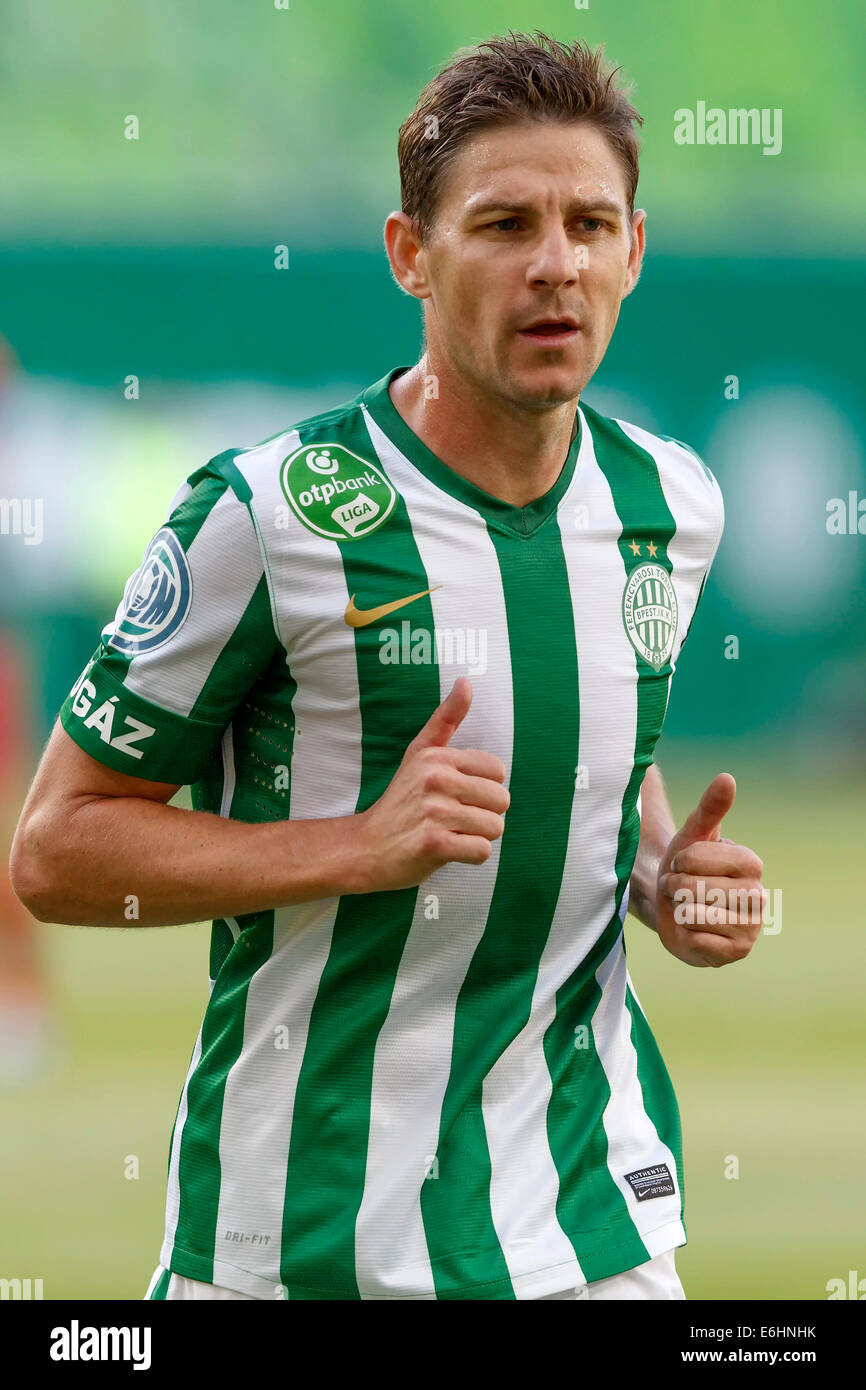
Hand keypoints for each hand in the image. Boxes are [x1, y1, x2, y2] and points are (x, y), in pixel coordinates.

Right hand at [355, 676, 508, 891]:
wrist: (366, 846)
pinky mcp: (435, 844)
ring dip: (478, 836)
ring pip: (495, 827)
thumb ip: (445, 719)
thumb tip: (466, 681)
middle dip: (485, 815)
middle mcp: (436, 780)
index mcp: (437, 758)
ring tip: (451, 833)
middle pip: (501, 801)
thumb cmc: (401, 800)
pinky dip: (470, 856)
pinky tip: (449, 850)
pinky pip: (482, 851)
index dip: (484, 788)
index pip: (498, 771)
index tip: (458, 795)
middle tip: (454, 819)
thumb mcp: (419, 754)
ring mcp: (435, 813)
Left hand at [655, 773, 765, 966]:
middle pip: (696, 889)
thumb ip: (710, 807)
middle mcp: (758, 896)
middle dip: (676, 886)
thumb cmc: (683, 866)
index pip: (700, 859)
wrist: (671, 905)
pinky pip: (698, 941)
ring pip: (696, 914)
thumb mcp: (693, 834)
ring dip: (679, 910)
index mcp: (751, 863)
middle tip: (680, 888)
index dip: (681, 861)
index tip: (683, 863)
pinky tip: (693, 930)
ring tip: (685, 906)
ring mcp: (751, 927)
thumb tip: (727, 778)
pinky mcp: (737, 952)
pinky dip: (685, 935)